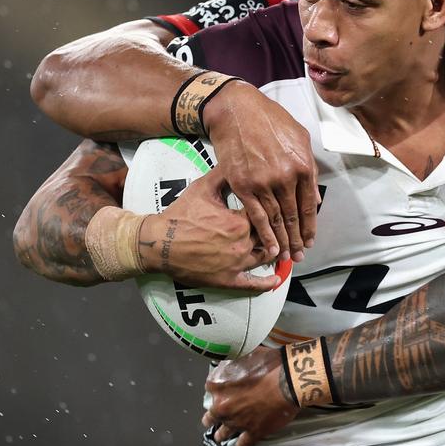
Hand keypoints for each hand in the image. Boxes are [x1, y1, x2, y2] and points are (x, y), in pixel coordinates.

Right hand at [138, 168, 278, 290]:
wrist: (158, 243)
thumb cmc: (180, 215)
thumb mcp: (203, 188)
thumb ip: (224, 174)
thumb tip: (238, 161)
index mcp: (240, 221)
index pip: (266, 214)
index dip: (272, 209)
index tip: (278, 205)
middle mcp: (242, 243)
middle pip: (268, 236)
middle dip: (275, 230)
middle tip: (286, 227)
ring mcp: (236, 263)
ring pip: (265, 256)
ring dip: (275, 251)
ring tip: (284, 247)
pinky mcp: (228, 279)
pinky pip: (252, 284)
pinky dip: (267, 282)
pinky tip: (276, 278)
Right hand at [203, 81, 319, 263]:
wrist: (236, 111)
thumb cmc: (270, 120)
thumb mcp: (300, 138)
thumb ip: (309, 168)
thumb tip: (315, 196)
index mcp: (302, 165)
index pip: (310, 205)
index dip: (310, 226)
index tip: (310, 240)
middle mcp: (285, 177)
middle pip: (293, 216)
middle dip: (297, 239)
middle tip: (300, 255)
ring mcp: (263, 183)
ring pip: (276, 220)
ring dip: (282, 241)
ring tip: (285, 257)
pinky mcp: (243, 185)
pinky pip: (256, 216)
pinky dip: (264, 234)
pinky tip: (269, 247)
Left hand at [203, 345, 300, 445]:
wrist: (290, 379)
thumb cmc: (270, 363)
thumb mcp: (246, 354)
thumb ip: (233, 363)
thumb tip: (230, 364)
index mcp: (217, 385)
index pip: (209, 388)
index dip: (218, 388)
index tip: (223, 388)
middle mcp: (222, 406)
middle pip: (210, 416)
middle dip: (214, 415)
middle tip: (221, 413)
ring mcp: (236, 422)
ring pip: (222, 434)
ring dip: (223, 433)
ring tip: (224, 434)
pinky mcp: (253, 433)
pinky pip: (242, 445)